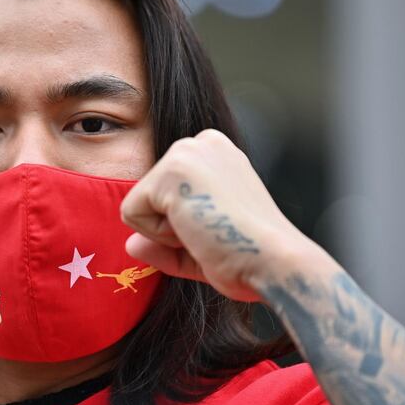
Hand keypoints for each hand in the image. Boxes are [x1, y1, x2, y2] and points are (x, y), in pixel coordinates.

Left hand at [119, 128, 313, 301]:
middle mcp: (201, 143)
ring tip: (206, 231)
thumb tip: (131, 244)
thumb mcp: (201, 245)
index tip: (220, 229)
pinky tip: (196, 229)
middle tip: (212, 234)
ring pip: (138, 205)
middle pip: (149, 197)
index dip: (183, 225)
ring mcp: (185, 152)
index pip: (165, 194)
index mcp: (214, 153)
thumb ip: (164, 242)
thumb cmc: (248, 256)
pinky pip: (131, 215)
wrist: (273, 262)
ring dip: (165, 232)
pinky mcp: (170, 170)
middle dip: (171, 227)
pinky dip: (158, 235)